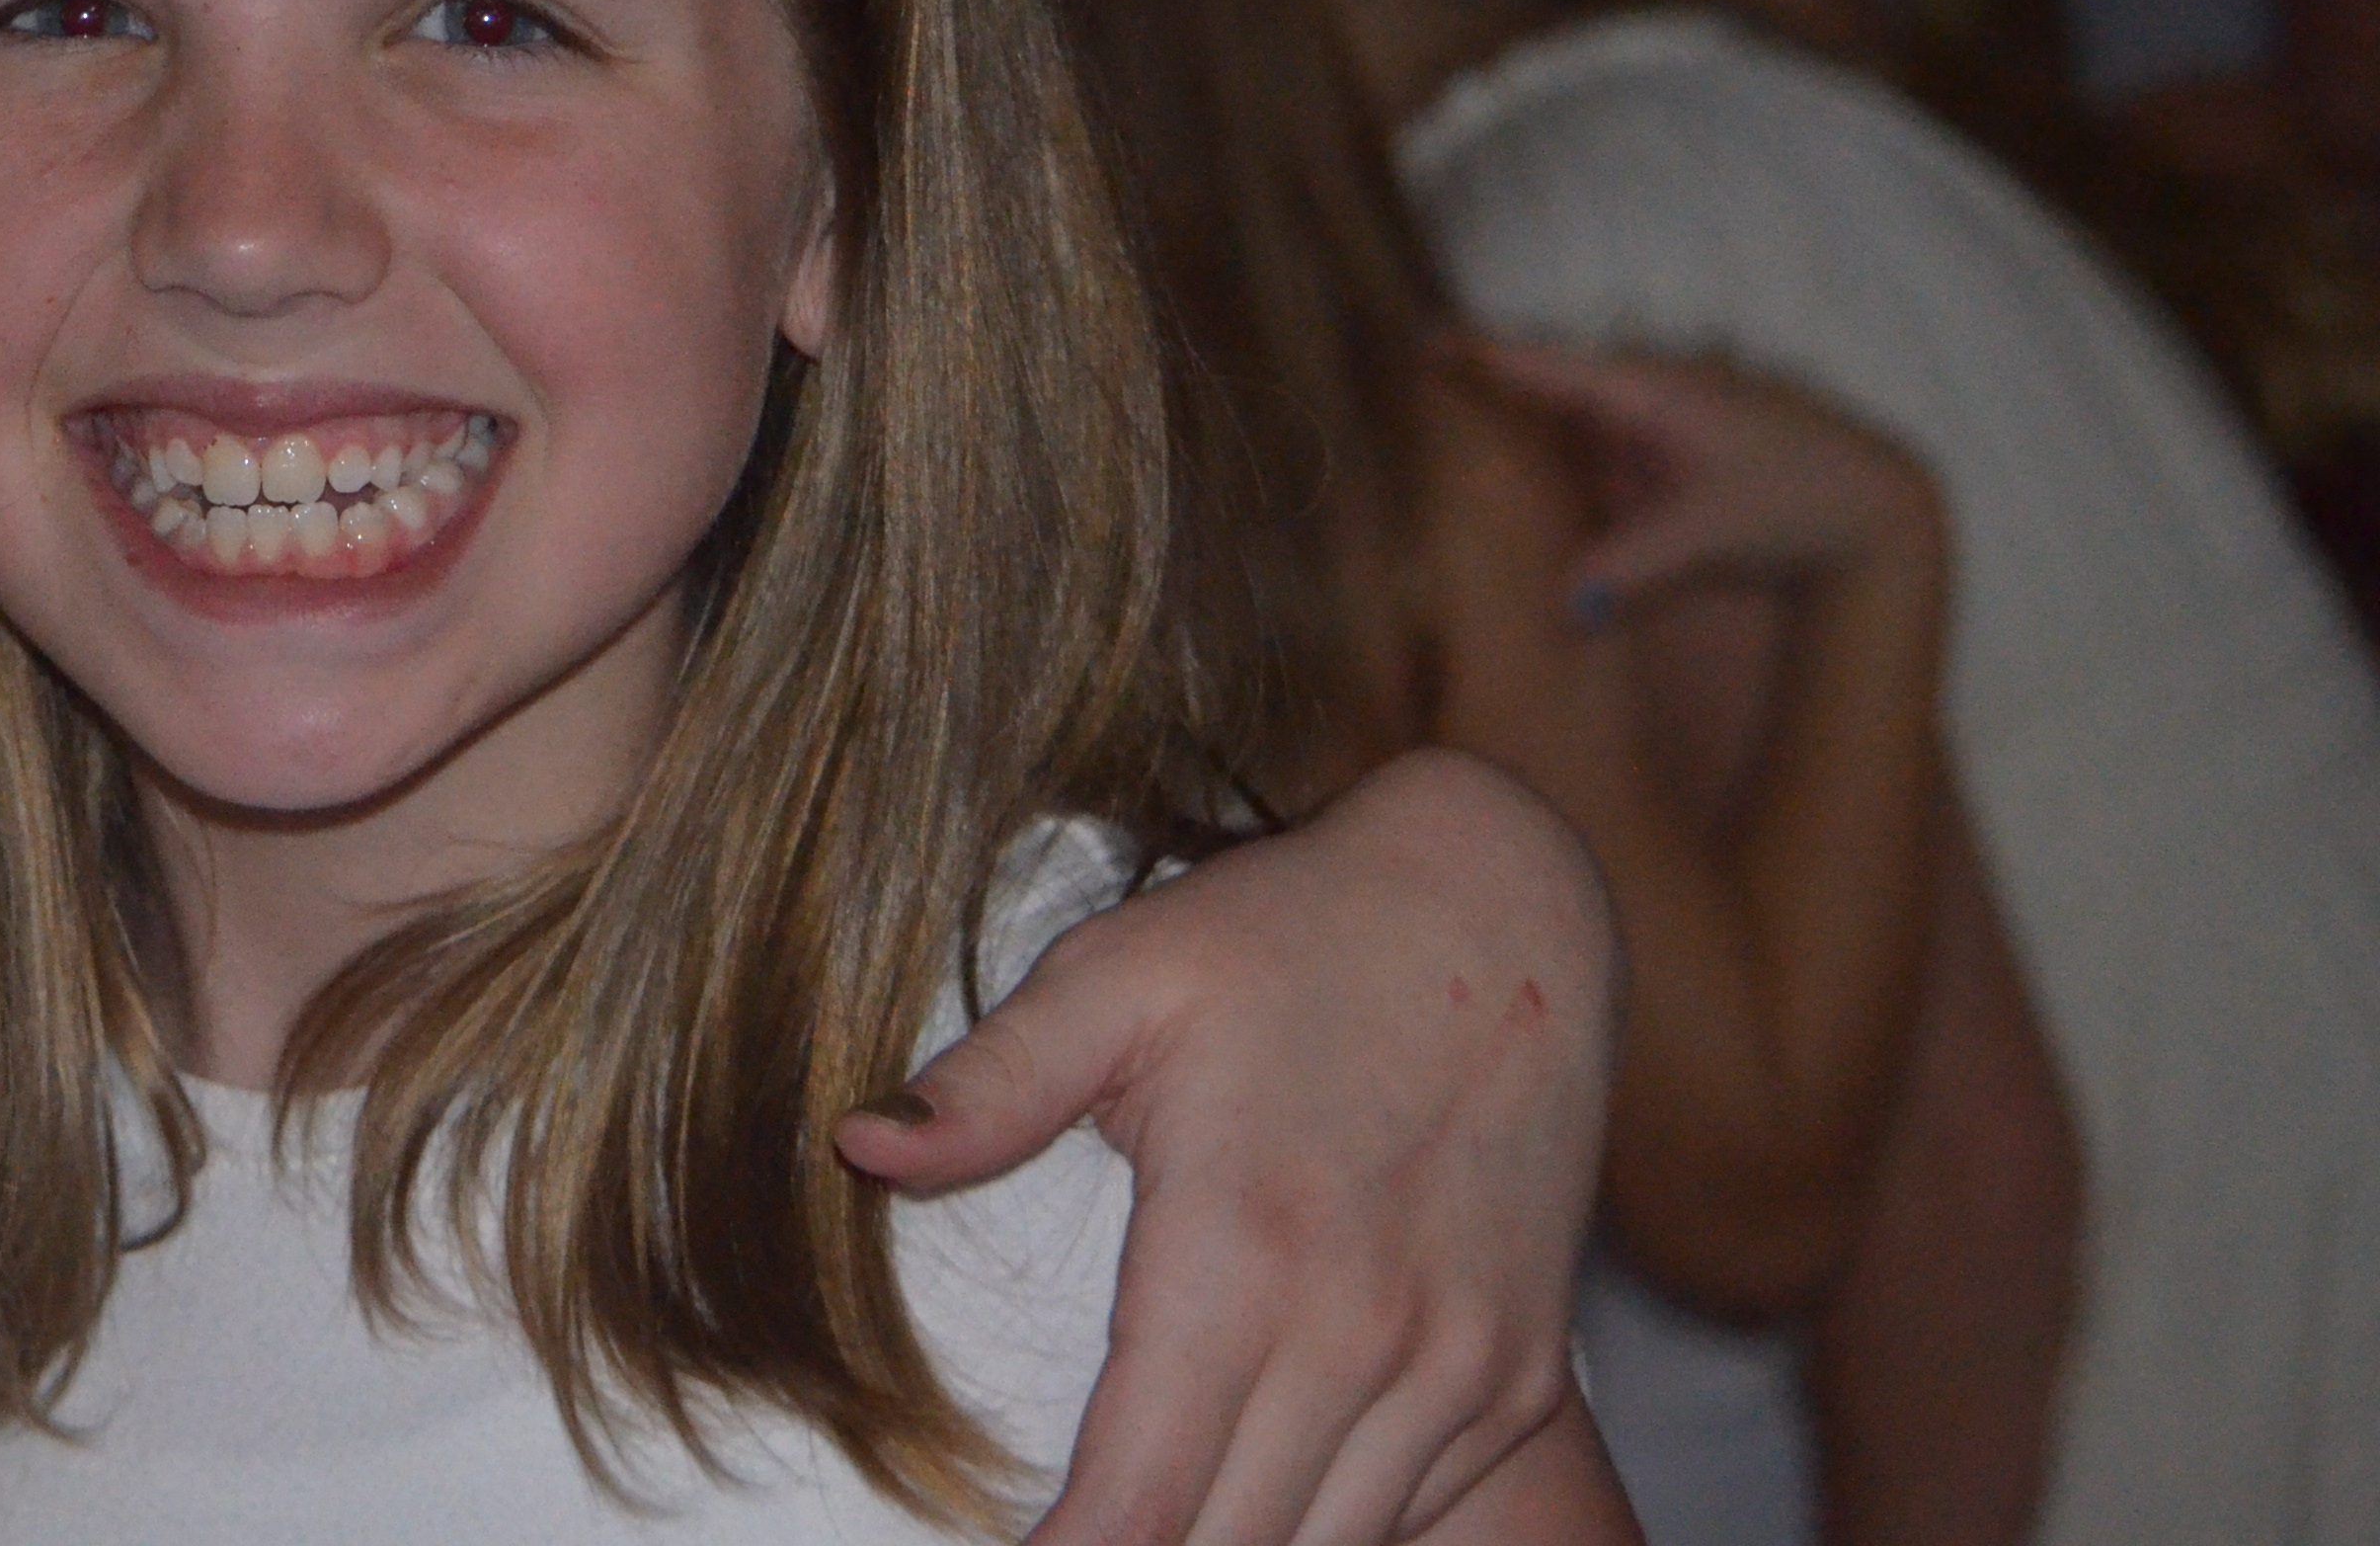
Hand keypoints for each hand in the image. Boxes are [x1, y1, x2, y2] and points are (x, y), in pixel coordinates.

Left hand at [838, 752, 1619, 1545]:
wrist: (1507, 901)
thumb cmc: (1288, 934)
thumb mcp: (1118, 975)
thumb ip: (989, 1084)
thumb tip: (858, 1146)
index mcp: (1244, 1247)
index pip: (1138, 1499)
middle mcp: (1365, 1331)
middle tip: (1060, 1541)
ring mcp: (1461, 1363)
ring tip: (1142, 1523)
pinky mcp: (1524, 1373)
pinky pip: (1416, 1511)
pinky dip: (1329, 1524)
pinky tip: (1256, 1494)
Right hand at [1454, 340, 1943, 625]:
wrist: (1878, 509)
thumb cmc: (1798, 503)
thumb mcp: (1710, 537)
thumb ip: (1629, 569)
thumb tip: (1560, 608)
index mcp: (1650, 391)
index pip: (1544, 365)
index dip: (1478, 354)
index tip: (1414, 339)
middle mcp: (1646, 396)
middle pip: (1547, 393)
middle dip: (1487, 399)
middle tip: (1413, 404)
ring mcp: (1657, 426)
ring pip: (1571, 431)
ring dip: (1527, 448)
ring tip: (1465, 461)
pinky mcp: (1668, 460)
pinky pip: (1598, 463)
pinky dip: (1566, 479)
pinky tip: (1542, 505)